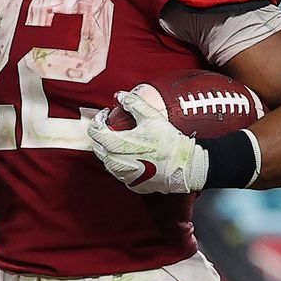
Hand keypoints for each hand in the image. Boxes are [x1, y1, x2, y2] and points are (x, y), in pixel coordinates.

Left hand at [87, 88, 208, 193]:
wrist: (185, 166)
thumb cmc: (169, 142)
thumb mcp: (150, 116)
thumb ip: (132, 103)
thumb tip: (120, 96)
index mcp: (115, 144)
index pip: (94, 130)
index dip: (98, 119)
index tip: (107, 115)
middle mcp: (115, 162)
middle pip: (98, 146)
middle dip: (104, 134)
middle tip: (115, 126)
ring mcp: (122, 175)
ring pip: (107, 160)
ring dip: (112, 149)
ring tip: (125, 140)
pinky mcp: (131, 184)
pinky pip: (120, 172)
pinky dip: (122, 162)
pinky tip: (133, 155)